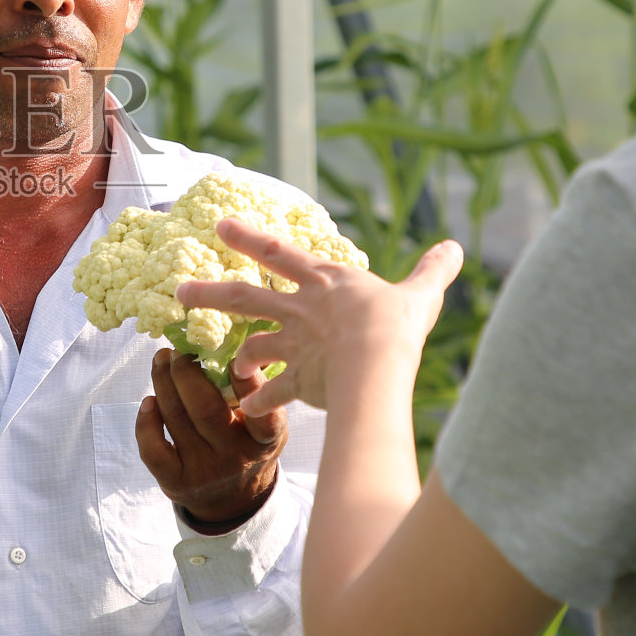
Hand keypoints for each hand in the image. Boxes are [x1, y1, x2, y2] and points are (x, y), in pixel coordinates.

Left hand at [135, 347, 287, 529]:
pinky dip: (146, 421)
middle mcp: (235, 458)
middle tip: (178, 350)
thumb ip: (253, 390)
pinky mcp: (175, 482)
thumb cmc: (247, 443)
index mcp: (264, 441)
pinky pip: (153, 449)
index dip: (248, 382)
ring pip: (176, 420)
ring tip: (161, 360)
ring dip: (162, 383)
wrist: (233, 498)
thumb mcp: (263, 422)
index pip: (262, 414)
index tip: (233, 353)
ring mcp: (203, 472)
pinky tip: (149, 401)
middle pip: (204, 409)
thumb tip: (234, 339)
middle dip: (186, 372)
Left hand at [176, 219, 462, 415]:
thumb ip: (432, 271)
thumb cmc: (396, 322)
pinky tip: (249, 411)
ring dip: (240, 356)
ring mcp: (295, 346)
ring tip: (231, 365)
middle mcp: (300, 310)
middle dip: (209, 293)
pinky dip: (261, 403)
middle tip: (179, 292)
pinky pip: (274, 394)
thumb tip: (456, 247)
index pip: (278, 253)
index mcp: (324, 281)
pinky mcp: (299, 380)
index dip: (248, 238)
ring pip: (254, 346)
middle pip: (244, 298)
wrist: (377, 362)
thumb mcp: (418, 291)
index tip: (219, 225)